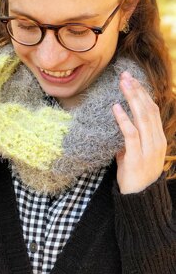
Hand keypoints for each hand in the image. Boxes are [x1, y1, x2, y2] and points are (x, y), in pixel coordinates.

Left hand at [112, 71, 166, 193]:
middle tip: (126, 75)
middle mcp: (156, 140)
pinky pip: (131, 134)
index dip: (143, 93)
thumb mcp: (135, 151)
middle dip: (137, 90)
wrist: (139, 198)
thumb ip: (131, 136)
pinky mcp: (137, 157)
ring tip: (122, 84)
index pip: (152, 110)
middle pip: (148, 109)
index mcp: (158, 137)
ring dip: (132, 99)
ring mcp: (148, 149)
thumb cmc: (135, 173)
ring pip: (142, 118)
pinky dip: (123, 119)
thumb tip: (120, 119)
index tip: (132, 80)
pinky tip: (116, 108)